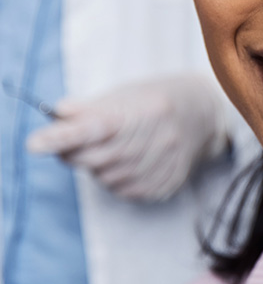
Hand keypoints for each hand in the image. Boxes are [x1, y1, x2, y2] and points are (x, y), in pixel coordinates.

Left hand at [26, 75, 227, 200]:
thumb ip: (91, 106)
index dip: (63, 136)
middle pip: (95, 157)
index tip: (35, 143)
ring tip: (112, 146)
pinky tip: (127, 161)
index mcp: (146, 111)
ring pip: (106, 177)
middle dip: (72, 151)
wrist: (205, 114)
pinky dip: (114, 177)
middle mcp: (158, 140)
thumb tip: (57, 114)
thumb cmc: (158, 99)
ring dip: (96, 165)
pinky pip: (122, 190)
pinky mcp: (165, 185)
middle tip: (69, 141)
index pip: (96, 127)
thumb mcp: (127, 93)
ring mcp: (164, 166)